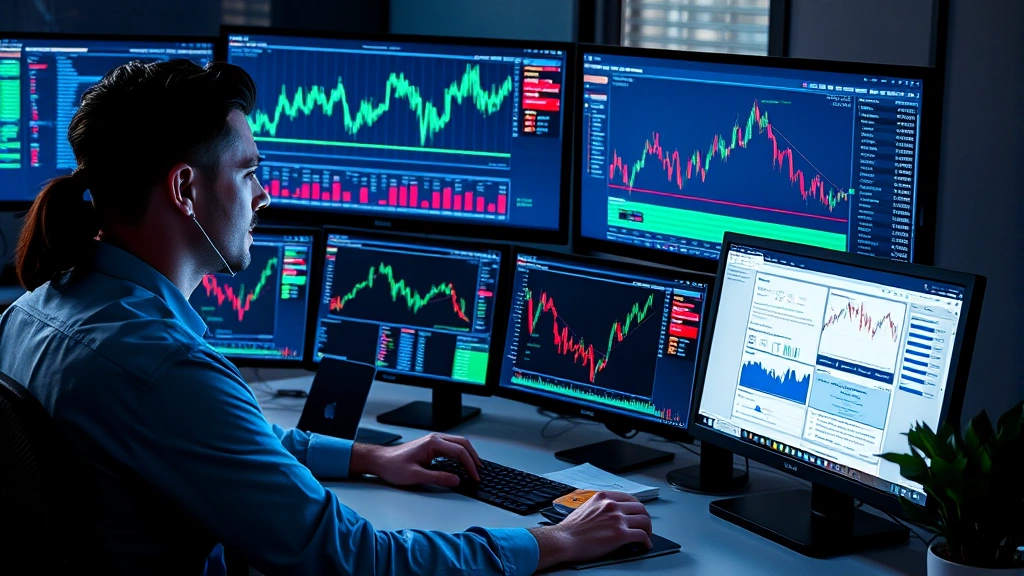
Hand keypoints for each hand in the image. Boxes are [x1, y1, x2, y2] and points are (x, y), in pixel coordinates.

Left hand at [350, 433, 480, 486]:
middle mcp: (434, 439)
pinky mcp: (431, 445)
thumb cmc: (393, 466)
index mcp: (433, 443)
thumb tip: (456, 480)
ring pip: (458, 443)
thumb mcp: (416, 476)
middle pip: (463, 443)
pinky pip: (451, 446)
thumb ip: (438, 478)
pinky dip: (460, 453)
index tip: (475, 476)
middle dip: (474, 457)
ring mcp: (433, 440)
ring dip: (468, 454)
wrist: (380, 460)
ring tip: (474, 467)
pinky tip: (462, 463)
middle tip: (479, 471)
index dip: (470, 465)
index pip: (459, 452)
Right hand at [529, 492, 651, 569]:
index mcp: (603, 497)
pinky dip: (646, 541)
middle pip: (640, 508)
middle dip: (645, 518)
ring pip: (644, 520)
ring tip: (646, 537)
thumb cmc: (570, 529)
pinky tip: (644, 545)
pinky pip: (641, 536)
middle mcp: (612, 505)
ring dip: (648, 530)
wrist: (564, 540)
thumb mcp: (586, 508)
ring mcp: (617, 519)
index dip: (636, 508)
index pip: (629, 498)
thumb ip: (600, 507)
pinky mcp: (620, 534)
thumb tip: (610, 516)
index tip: (637, 515)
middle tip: (644, 526)